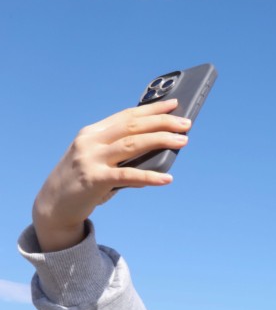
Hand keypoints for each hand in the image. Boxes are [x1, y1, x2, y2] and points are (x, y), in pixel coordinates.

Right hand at [32, 99, 190, 251]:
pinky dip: (149, 176)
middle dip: (162, 122)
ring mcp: (91, 159)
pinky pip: (127, 176)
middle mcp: (91, 142)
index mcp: (93, 133)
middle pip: (132, 126)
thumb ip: (122, 153)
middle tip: (186, 124)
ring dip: (160, 140)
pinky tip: (167, 178)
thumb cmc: (83, 181)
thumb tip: (158, 150)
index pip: (126, 116)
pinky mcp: (94, 180)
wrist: (54, 204)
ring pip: (132, 144)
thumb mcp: (99, 159)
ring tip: (183, 141)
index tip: (174, 104)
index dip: (151, 109)